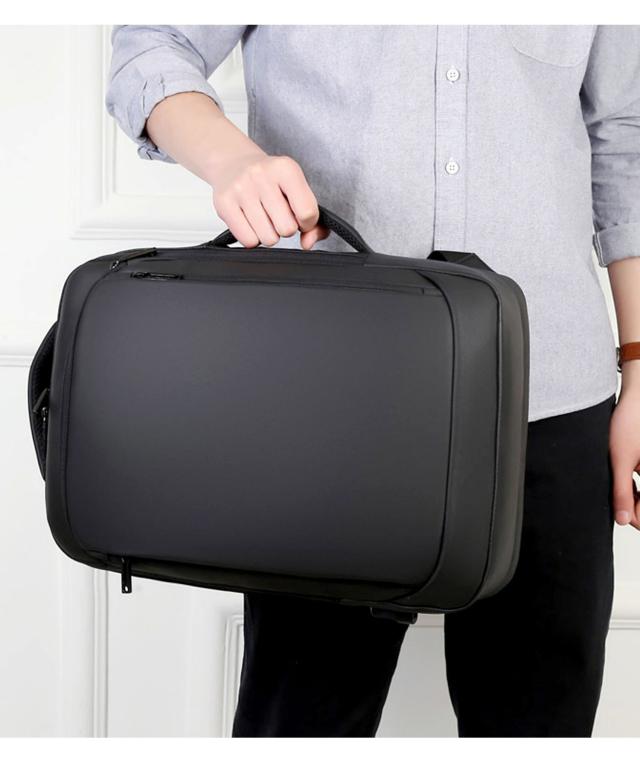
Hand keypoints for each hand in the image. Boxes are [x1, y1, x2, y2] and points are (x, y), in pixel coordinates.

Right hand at [210, 151, 328, 249]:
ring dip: (269, 234)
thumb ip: (314, 220)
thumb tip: (307, 244)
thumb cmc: (271, 182)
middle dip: (286, 228)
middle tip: (278, 215)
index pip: (307, 212)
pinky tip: (250, 222)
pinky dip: (253, 238)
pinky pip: (248, 241)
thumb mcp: (297, 190)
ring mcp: (240, 189)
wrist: (233, 164)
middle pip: (287, 229)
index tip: (299, 216)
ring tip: (263, 217)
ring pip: (268, 238)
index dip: (307, 223)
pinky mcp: (224, 204)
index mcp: (286, 169)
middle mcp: (262, 175)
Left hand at [609, 387, 639, 528]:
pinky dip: (635, 484)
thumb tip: (623, 520)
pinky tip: (624, 473)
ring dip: (633, 494)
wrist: (635, 398)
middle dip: (632, 504)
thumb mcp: (620, 460)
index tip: (617, 509)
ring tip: (620, 477)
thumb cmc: (629, 422)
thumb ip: (622, 491)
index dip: (633, 516)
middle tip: (617, 490)